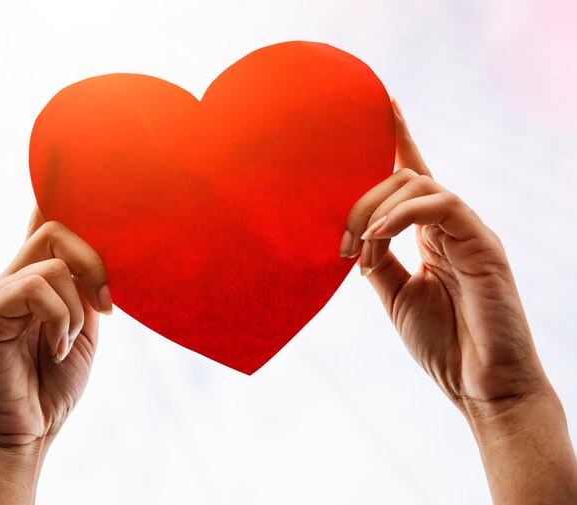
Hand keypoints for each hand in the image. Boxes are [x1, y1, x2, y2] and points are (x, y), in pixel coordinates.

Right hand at [0, 209, 111, 448]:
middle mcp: (14, 277)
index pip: (43, 222)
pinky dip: (61, 320)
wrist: (32, 428)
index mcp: (38, 277)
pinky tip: (56, 349)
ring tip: (69, 341)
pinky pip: (37, 289)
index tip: (71, 161)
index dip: (55, 190)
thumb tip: (100, 254)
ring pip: (54, 263)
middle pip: (56, 229)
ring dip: (78, 307)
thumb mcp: (84, 326)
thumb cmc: (58, 379)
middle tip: (108, 304)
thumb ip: (87, 288)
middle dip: (95, 261)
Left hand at [340, 100, 576, 503]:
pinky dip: (401, 216)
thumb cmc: (442, 342)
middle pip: (402, 177)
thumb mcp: (395, 295)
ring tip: (356, 246)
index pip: (414, 176)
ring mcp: (468, 231)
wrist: (480, 386)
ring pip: (418, 185)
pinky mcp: (482, 242)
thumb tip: (356, 234)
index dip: (400, 136)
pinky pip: (440, 205)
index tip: (382, 104)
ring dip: (376, 209)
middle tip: (340, 241)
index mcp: (430, 236)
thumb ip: (378, 259)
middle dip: (361, 199)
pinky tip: (376, 238)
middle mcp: (450, 225)